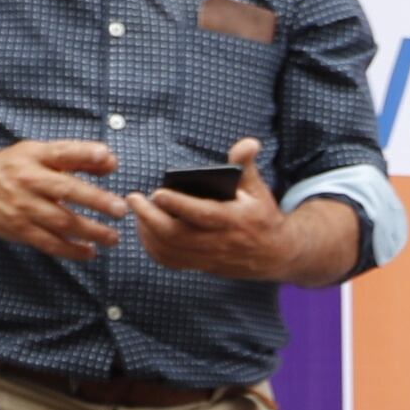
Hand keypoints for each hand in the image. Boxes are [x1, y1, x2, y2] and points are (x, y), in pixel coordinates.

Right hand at [0, 140, 125, 259]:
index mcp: (34, 156)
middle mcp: (28, 180)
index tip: (107, 158)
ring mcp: (22, 207)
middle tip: (121, 209)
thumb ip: (76, 156)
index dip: (85, 154)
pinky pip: (49, 243)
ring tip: (113, 237)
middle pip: (66, 190)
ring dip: (91, 231)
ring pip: (61, 221)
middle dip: (96, 200)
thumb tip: (111, 162)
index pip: (62, 153)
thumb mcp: (39, 154)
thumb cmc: (14, 168)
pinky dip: (72, 250)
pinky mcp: (19, 229)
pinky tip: (90, 252)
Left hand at [131, 137, 307, 280]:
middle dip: (149, 218)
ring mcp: (209, 256)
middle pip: (176, 235)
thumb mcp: (258, 189)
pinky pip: (171, 261)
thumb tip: (248, 143)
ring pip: (169, 250)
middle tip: (133, 199)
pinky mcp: (202, 266)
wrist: (276, 254)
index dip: (178, 205)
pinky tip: (145, 231)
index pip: (202, 214)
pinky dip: (152, 248)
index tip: (157, 192)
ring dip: (147, 232)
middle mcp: (220, 241)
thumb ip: (246, 165)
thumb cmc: (262, 216)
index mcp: (234, 220)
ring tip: (137, 212)